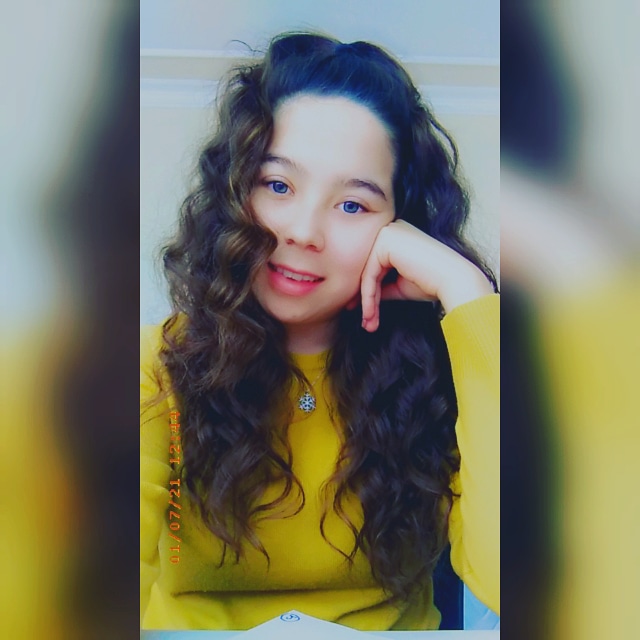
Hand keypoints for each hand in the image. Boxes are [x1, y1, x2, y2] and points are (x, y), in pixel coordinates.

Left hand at [359, 220, 493, 331]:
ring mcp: (387, 233)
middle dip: (366, 299)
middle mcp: (391, 230)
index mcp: (396, 237)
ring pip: (367, 273)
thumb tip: (363, 298)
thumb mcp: (400, 285)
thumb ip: (381, 286)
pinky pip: (369, 273)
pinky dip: (368, 296)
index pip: (375, 268)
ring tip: (369, 323)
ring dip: (367, 301)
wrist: (453, 280)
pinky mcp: (385, 241)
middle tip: (366, 323)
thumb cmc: (432, 283)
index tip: (367, 316)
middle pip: (369, 270)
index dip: (369, 293)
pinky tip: (371, 313)